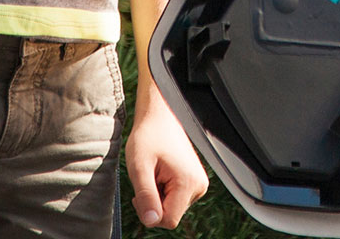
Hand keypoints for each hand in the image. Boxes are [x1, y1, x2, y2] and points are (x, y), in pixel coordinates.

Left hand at [125, 105, 207, 229]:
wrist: (160, 117)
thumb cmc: (148, 137)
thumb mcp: (140, 167)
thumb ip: (145, 196)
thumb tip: (151, 221)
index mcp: (189, 183)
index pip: (168, 220)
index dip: (149, 212)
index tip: (140, 193)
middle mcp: (199, 186)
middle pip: (171, 215)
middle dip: (153, 203)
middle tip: (146, 178)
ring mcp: (199, 184)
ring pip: (172, 208)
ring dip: (157, 196)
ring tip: (154, 172)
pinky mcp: (195, 182)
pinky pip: (176, 199)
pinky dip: (163, 191)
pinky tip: (160, 173)